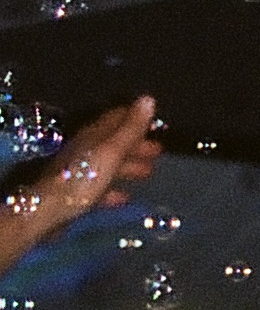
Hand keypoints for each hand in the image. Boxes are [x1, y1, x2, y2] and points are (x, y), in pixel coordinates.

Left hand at [0, 95, 159, 261]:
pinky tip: (125, 197)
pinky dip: (115, 189)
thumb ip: (131, 128)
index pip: (118, 117)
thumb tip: (148, 99)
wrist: (50, 211)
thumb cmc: (84, 178)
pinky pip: (100, 187)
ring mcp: (80, 171)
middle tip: (159, 151)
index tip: (157, 124)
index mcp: (94, 135)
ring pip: (109, 164)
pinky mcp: (77, 193)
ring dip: (129, 166)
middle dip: (137, 144)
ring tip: (149, 173)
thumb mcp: (112, 151)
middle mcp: (86, 149)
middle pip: (114, 142)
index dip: (137, 118)